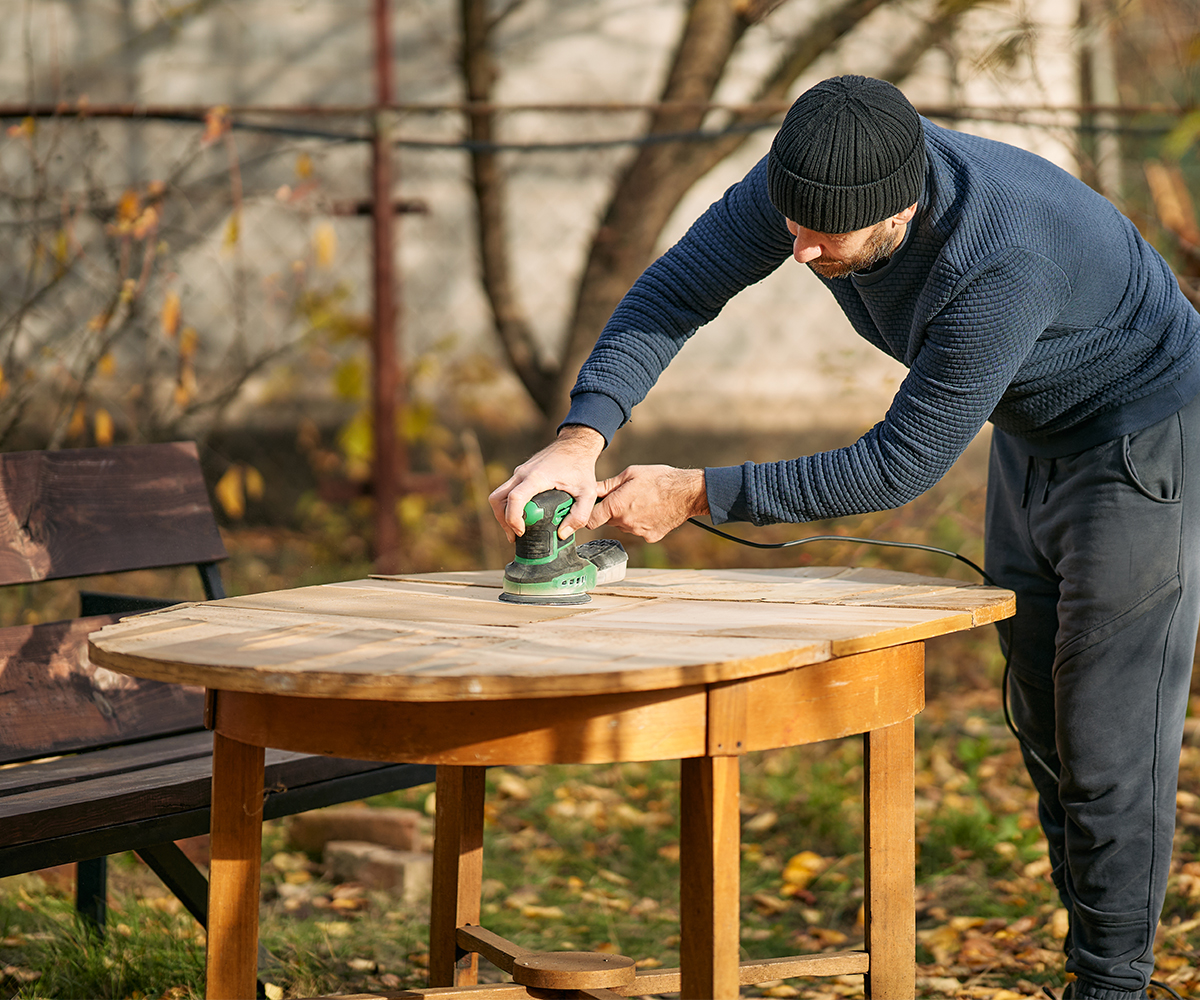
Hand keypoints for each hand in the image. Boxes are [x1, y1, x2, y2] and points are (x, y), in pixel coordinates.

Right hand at [488, 425, 605, 542]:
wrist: (575, 445)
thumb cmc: (581, 467)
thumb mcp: (588, 493)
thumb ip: (579, 516)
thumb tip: (562, 534)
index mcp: (537, 477)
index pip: (515, 499)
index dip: (513, 519)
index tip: (522, 532)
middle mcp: (523, 473)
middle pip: (498, 499)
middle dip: (503, 521)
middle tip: (516, 535)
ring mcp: (519, 472)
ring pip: (498, 496)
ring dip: (503, 514)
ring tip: (517, 529)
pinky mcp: (520, 474)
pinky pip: (507, 492)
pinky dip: (509, 506)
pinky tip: (524, 515)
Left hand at [589, 465, 708, 542]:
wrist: (686, 492)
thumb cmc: (659, 479)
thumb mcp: (630, 474)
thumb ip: (608, 485)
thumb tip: (591, 490)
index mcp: (616, 507)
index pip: (590, 520)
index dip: (589, 514)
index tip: (594, 507)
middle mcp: (625, 523)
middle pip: (608, 521)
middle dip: (611, 511)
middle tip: (625, 497)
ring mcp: (638, 532)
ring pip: (624, 526)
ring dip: (627, 516)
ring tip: (642, 501)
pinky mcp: (650, 537)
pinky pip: (639, 530)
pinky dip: (642, 522)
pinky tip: (652, 510)